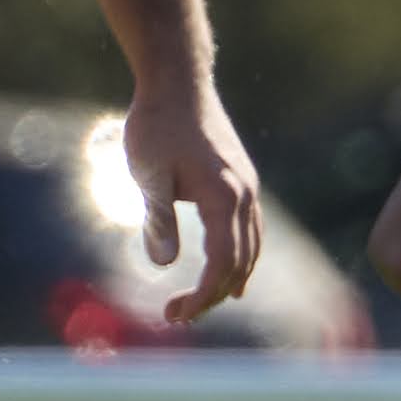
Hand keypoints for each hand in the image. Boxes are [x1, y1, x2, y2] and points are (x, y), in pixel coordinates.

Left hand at [117, 79, 263, 322]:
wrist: (179, 84)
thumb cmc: (157, 126)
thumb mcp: (148, 175)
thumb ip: (158, 219)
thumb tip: (165, 264)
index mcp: (223, 196)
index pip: (221, 261)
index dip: (201, 293)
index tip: (174, 313)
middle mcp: (244, 196)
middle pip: (241, 262)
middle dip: (213, 295)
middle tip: (178, 315)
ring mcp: (248, 189)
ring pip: (252, 249)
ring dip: (231, 280)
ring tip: (204, 303)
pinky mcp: (243, 182)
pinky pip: (251, 231)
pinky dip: (242, 258)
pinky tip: (231, 272)